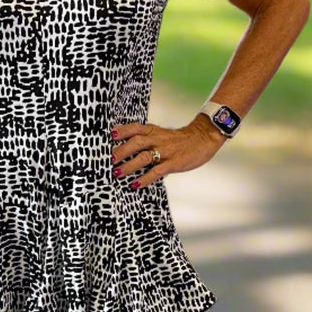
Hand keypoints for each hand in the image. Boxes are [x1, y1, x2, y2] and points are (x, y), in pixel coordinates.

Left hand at [111, 114, 225, 187]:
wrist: (202, 139)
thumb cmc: (178, 139)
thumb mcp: (160, 133)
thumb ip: (145, 137)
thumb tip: (124, 144)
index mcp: (153, 131)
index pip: (135, 128)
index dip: (122, 131)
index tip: (110, 136)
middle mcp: (158, 139)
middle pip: (136, 142)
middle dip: (121, 151)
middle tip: (109, 160)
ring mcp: (166, 152)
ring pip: (144, 157)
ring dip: (129, 166)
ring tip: (117, 173)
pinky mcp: (174, 163)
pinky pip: (157, 171)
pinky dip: (145, 178)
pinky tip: (135, 184)